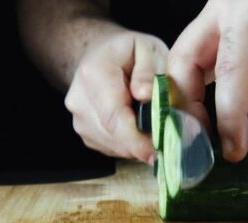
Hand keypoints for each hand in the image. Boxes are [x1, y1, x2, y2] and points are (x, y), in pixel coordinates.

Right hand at [64, 31, 167, 163]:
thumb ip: (149, 70)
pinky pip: (111, 148)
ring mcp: (79, 120)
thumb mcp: (147, 48)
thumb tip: (146, 95)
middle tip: (169, 140)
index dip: (138, 140)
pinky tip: (137, 127)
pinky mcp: (85, 134)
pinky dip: (129, 145)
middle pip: (114, 137)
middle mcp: (80, 101)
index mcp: (94, 74)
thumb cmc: (128, 52)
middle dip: (144, 144)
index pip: (114, 117)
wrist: (98, 56)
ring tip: (153, 126)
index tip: (160, 149)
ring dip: (137, 145)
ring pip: (114, 147)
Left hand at [168, 0, 247, 160]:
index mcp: (221, 24)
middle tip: (214, 154)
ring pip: (231, 66)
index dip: (181, 103)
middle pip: (193, 67)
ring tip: (240, 150)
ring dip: (233, 114)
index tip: (193, 140)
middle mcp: (229, 12)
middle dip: (198, 117)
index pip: (181, 64)